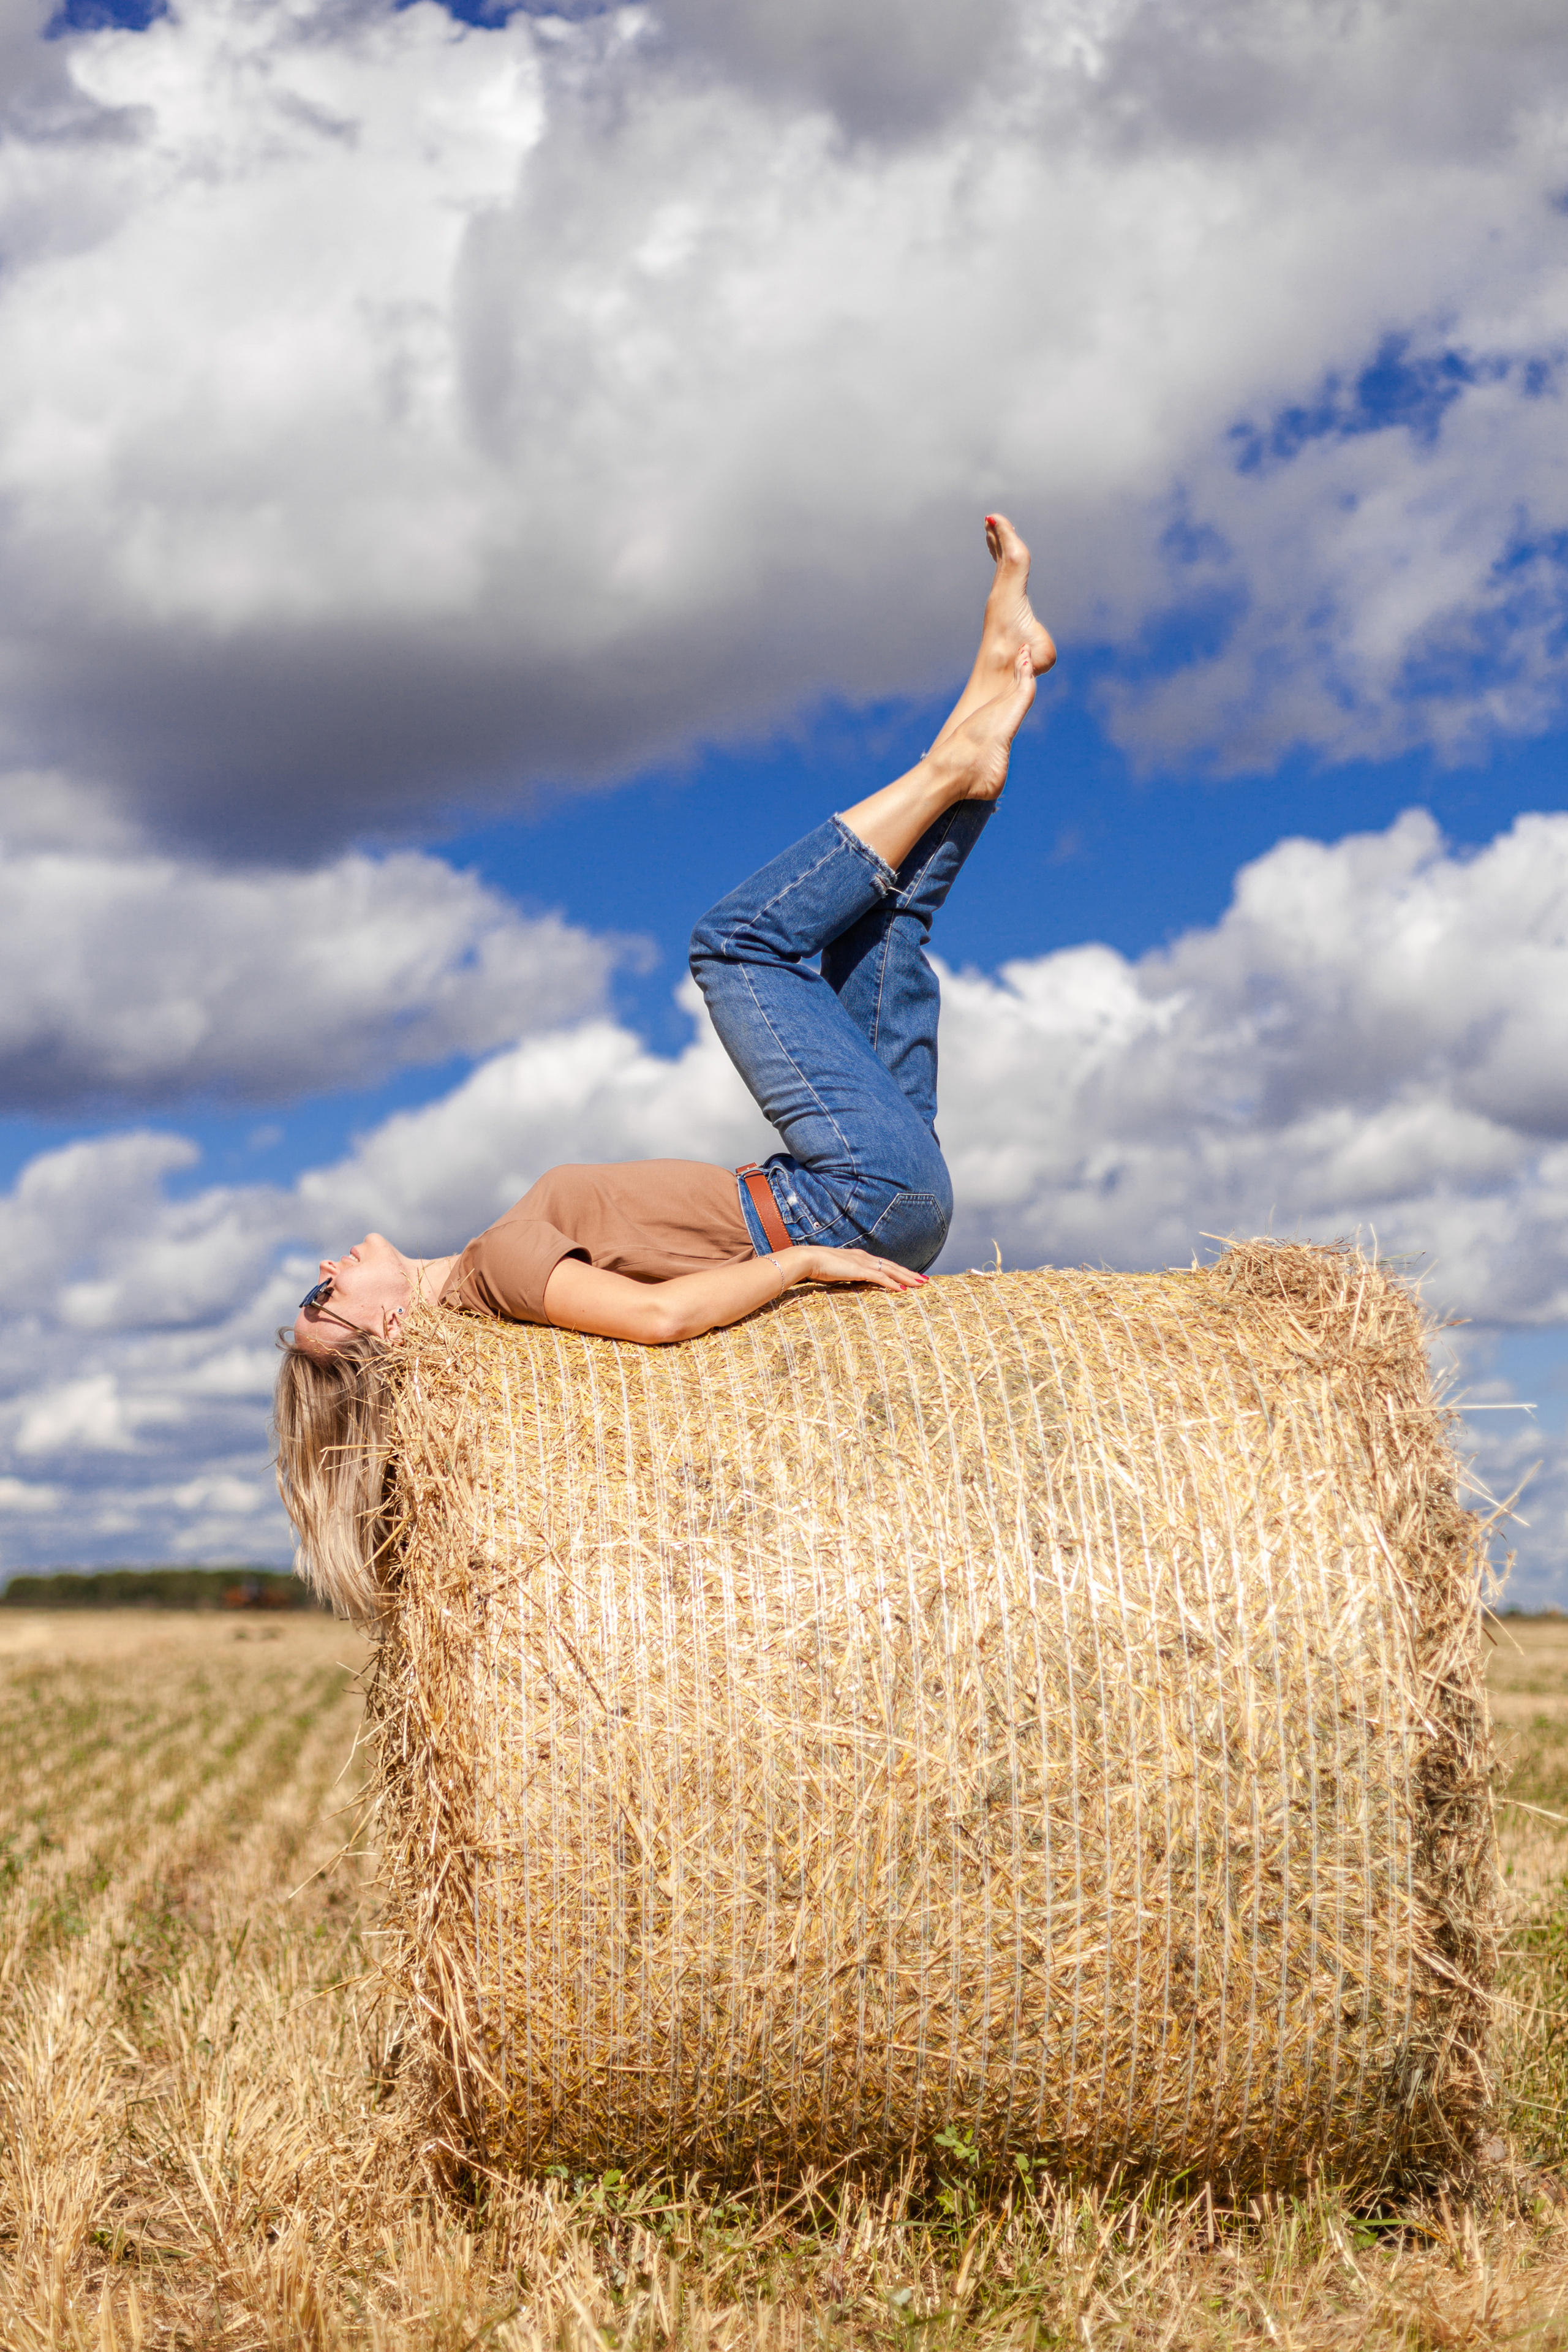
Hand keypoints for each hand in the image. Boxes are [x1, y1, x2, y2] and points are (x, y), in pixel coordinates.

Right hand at [784, 1245, 929, 1293]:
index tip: (910, 1276)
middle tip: (924, 1280)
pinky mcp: (859, 1270)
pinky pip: (880, 1278)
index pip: (884, 1264)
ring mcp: (863, 1262)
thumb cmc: (817, 1266)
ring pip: (891, 1270)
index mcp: (859, 1257)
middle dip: (909, 1273)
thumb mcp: (835, 1270)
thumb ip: (844, 1274)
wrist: (808, 1259)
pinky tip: (902, 1290)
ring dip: (907, 1277)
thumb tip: (847, 1280)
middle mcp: (864, 1257)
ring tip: (920, 1284)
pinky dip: (892, 1283)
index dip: (898, 1270)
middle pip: (892, 1266)